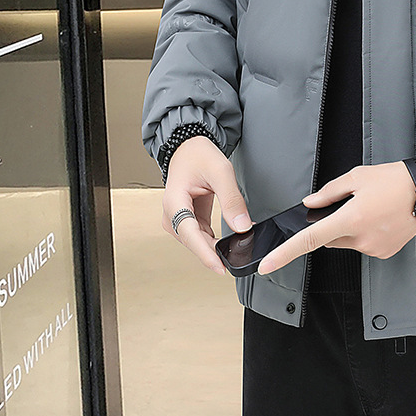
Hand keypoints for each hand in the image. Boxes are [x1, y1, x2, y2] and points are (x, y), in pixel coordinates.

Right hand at [161, 135, 252, 275]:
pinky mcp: (187, 220)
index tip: (220, 268)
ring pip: (198, 242)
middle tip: (241, 255)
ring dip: (217, 246)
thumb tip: (242, 226)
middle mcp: (172, 214)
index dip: (206, 253)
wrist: (189, 147)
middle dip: (216, 252)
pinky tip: (231, 239)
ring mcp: (178, 219)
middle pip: (194, 242)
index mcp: (174, 202)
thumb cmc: (199, 155)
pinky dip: (216, 239)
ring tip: (239, 246)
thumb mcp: (221, 172)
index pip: (190, 234)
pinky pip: (202, 236)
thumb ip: (232, 200)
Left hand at [257, 161, 415, 274]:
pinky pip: (364, 245)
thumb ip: (329, 192)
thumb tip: (310, 204)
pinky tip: (381, 218)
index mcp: (350, 219)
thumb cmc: (394, 180)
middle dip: (333, 225)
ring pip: (347, 242)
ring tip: (372, 208)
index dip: (285, 253)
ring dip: (351, 229)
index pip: (310, 239)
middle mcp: (361, 239)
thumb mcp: (357, 177)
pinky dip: (366, 234)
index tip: (267, 265)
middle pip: (330, 238)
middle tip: (352, 204)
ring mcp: (374, 249)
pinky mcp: (384, 253)